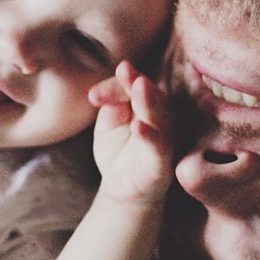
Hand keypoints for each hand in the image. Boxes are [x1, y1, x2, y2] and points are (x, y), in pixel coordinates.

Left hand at [88, 61, 172, 206]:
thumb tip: (104, 94)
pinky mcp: (164, 163)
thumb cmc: (118, 151)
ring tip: (139, 87)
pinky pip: (160, 147)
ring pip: (161, 117)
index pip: (135, 84)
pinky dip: (150, 136)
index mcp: (148, 103)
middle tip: (125, 70)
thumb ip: (110, 106)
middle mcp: (162, 117)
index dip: (118, 83)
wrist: (122, 189)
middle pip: (152, 94)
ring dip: (149, 102)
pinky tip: (138, 127)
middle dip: (137, 81)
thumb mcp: (107, 124)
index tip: (93, 97)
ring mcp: (166, 139)